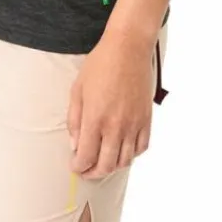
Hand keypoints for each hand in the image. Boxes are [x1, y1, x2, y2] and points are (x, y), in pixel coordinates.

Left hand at [67, 27, 155, 179]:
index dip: (78, 166)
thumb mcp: (78, 89)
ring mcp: (134, 123)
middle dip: (93, 173)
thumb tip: (76, 145)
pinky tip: (122, 149)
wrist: (128, 48)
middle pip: (106, 165)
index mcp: (96, 118)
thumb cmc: (100, 64)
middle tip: (86, 170)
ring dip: (112, 166)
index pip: (86, 157)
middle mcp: (116, 125)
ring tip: (103, 161)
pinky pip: (141, 148)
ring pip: (125, 161)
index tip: (75, 165)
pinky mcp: (146, 119)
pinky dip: (131, 155)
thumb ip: (74, 120)